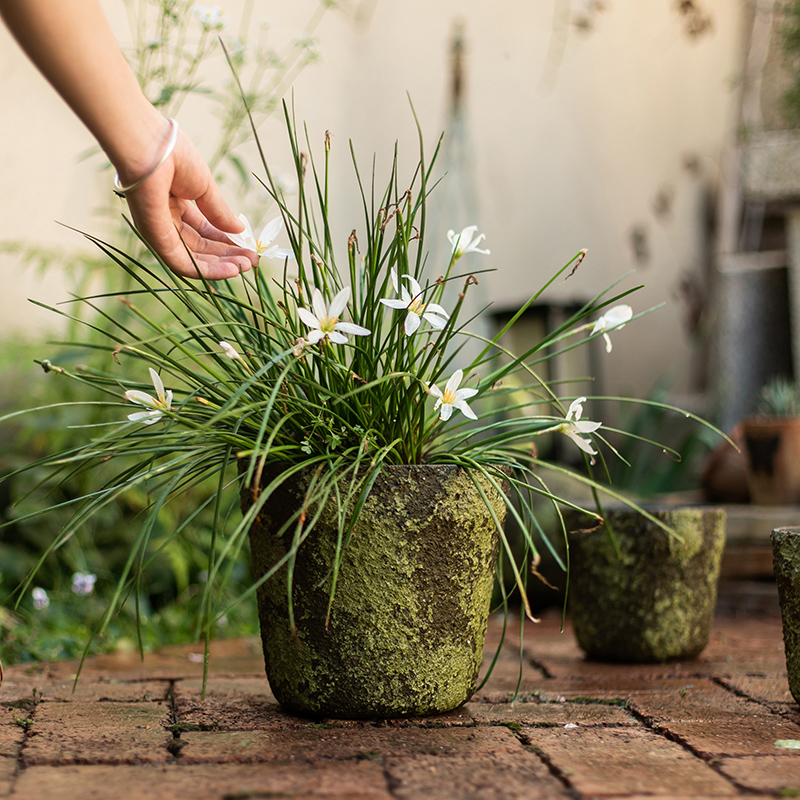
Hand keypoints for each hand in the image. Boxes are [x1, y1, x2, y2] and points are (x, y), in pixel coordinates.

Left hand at [121, 129, 258, 279]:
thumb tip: (239, 230)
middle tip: (252, 260)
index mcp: (176, 204)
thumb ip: (220, 212)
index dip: (228, 240)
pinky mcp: (157, 240)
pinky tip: (231, 270)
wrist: (151, 147)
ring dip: (222, 266)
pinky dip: (209, 271)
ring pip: (195, 259)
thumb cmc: (174, 156)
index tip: (249, 246)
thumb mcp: (205, 187)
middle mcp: (167, 221)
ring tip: (247, 266)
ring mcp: (160, 232)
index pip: (205, 231)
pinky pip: (184, 264)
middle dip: (228, 255)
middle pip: (201, 247)